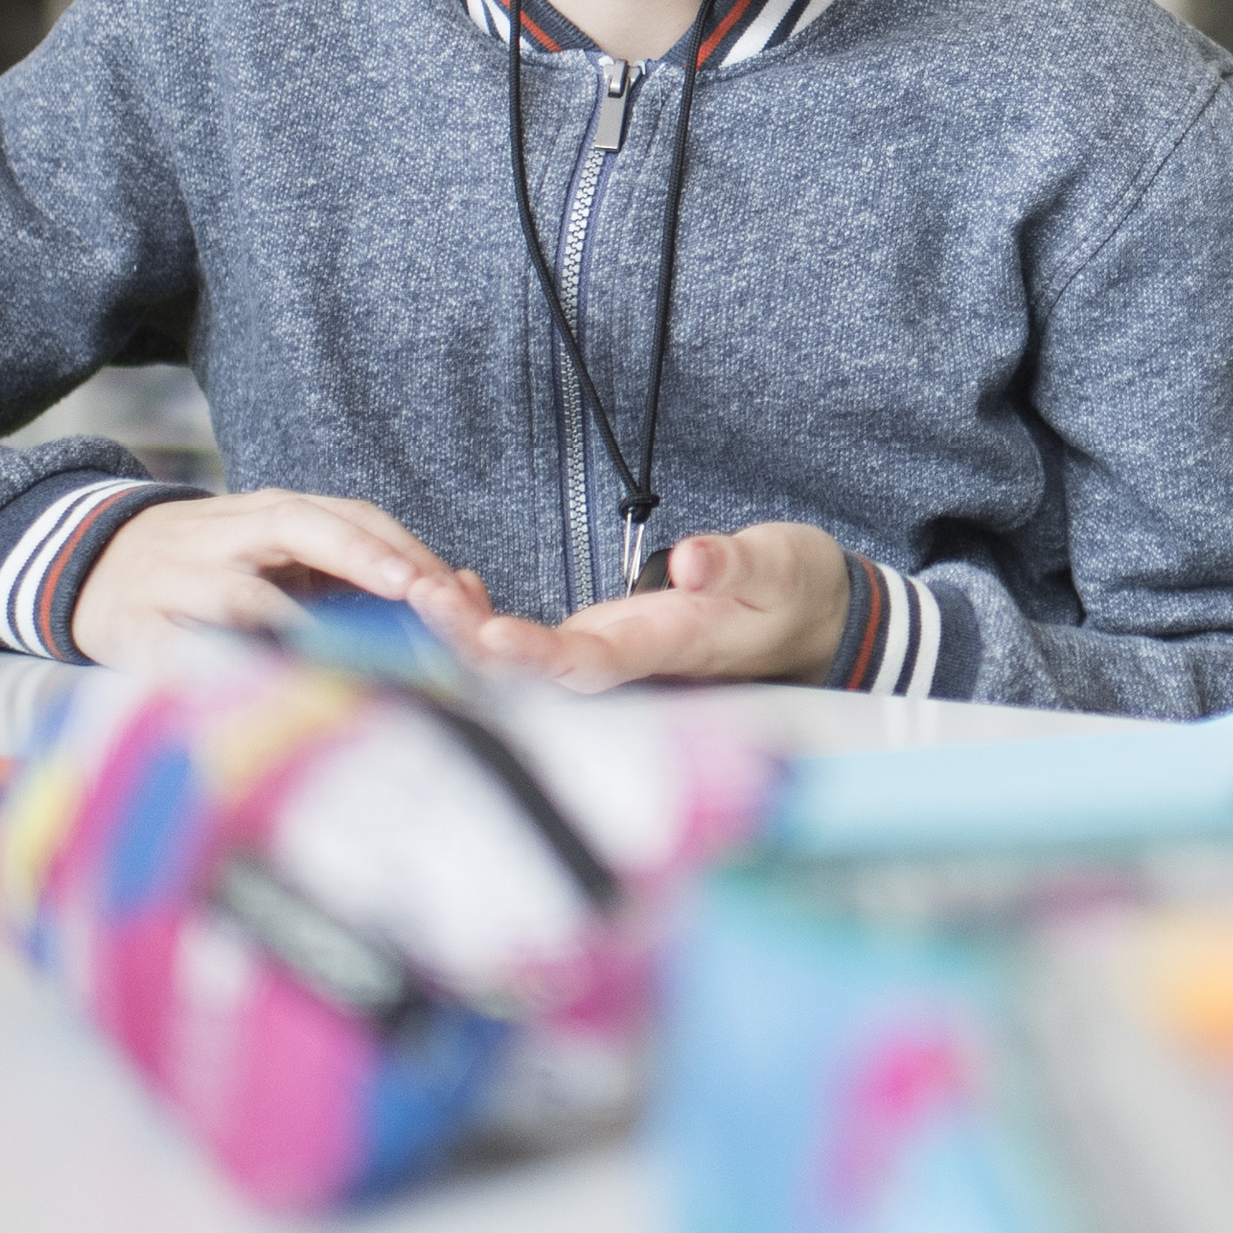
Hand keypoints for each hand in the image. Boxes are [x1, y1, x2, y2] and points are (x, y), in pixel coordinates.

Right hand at [71, 489, 475, 666]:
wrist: (93, 568)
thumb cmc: (215, 568)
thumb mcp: (278, 555)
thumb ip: (347, 573)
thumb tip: (449, 600)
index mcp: (271, 516)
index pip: (350, 519)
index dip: (402, 550)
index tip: (453, 588)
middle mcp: (227, 536)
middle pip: (302, 530)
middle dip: (365, 560)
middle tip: (420, 597)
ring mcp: (178, 581)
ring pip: (246, 596)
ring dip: (307, 627)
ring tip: (364, 659)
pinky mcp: (136, 631)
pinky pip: (186, 653)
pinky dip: (230, 673)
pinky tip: (274, 696)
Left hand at [443, 522, 851, 692]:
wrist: (811, 615)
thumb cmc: (794, 590)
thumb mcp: (779, 564)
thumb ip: (735, 563)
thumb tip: (694, 560)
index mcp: (672, 647)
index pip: (594, 664)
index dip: (536, 658)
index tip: (489, 639)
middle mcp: (632, 663)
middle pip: (539, 671)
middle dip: (475, 645)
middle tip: (422, 603)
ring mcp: (613, 655)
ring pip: (527, 662)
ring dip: (470, 635)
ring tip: (422, 594)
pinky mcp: (602, 642)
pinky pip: (533, 645)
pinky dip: (488, 622)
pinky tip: (454, 591)